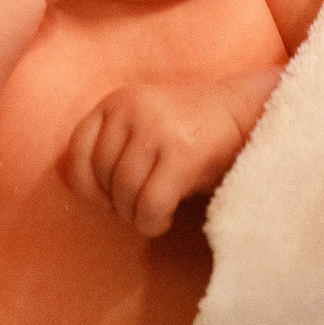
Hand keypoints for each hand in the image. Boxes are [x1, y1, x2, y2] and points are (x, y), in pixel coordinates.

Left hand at [67, 79, 264, 235]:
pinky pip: (150, 204)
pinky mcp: (181, 153)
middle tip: (139, 208)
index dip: (86, 185)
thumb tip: (87, 194)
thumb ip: (114, 147)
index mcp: (116, 102)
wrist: (245, 113)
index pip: (77, 152)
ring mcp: (156, 129)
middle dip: (117, 204)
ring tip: (153, 214)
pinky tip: (165, 220)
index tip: (105, 199)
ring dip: (136, 216)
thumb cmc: (190, 131)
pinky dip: (152, 222)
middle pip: (103, 177)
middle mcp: (131, 109)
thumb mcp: (143, 125)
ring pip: (125, 194)